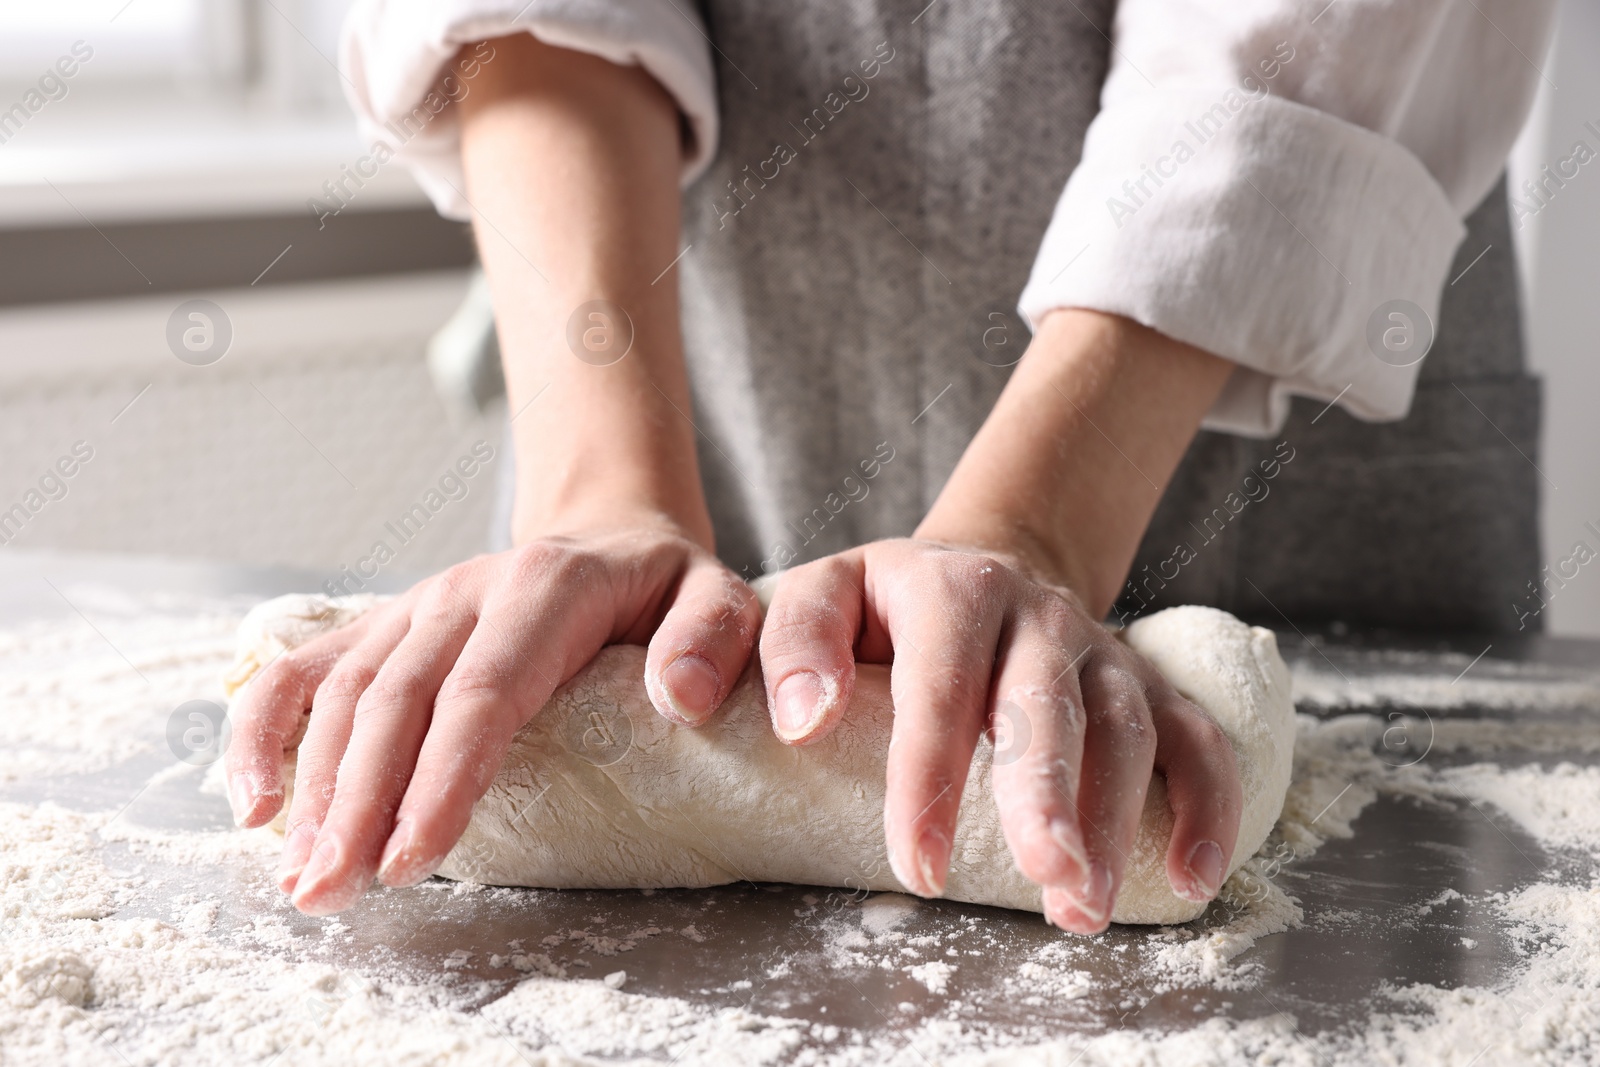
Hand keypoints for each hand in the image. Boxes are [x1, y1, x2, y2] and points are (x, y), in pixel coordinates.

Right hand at [225, 518, 760, 915]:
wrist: (610, 534)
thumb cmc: (665, 588)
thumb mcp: (719, 595)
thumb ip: (713, 637)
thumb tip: (679, 698)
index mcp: (546, 586)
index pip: (486, 690)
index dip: (443, 776)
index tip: (415, 857)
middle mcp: (466, 590)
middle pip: (397, 700)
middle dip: (360, 803)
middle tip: (336, 893)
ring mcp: (415, 606)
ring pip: (344, 693)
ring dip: (315, 788)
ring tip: (306, 879)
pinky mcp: (384, 624)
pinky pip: (306, 669)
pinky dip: (265, 730)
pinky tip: (252, 804)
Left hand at [757, 538, 1241, 932]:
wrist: (980, 569)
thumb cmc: (887, 607)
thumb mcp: (824, 593)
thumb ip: (797, 643)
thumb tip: (802, 721)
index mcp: (954, 590)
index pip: (940, 686)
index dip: (931, 778)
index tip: (918, 867)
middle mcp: (1039, 614)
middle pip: (1050, 703)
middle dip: (1049, 794)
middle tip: (1046, 876)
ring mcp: (1103, 648)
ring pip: (1127, 729)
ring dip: (1116, 821)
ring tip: (1083, 908)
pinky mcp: (1150, 684)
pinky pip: (1198, 739)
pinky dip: (1209, 804)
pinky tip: (1194, 878)